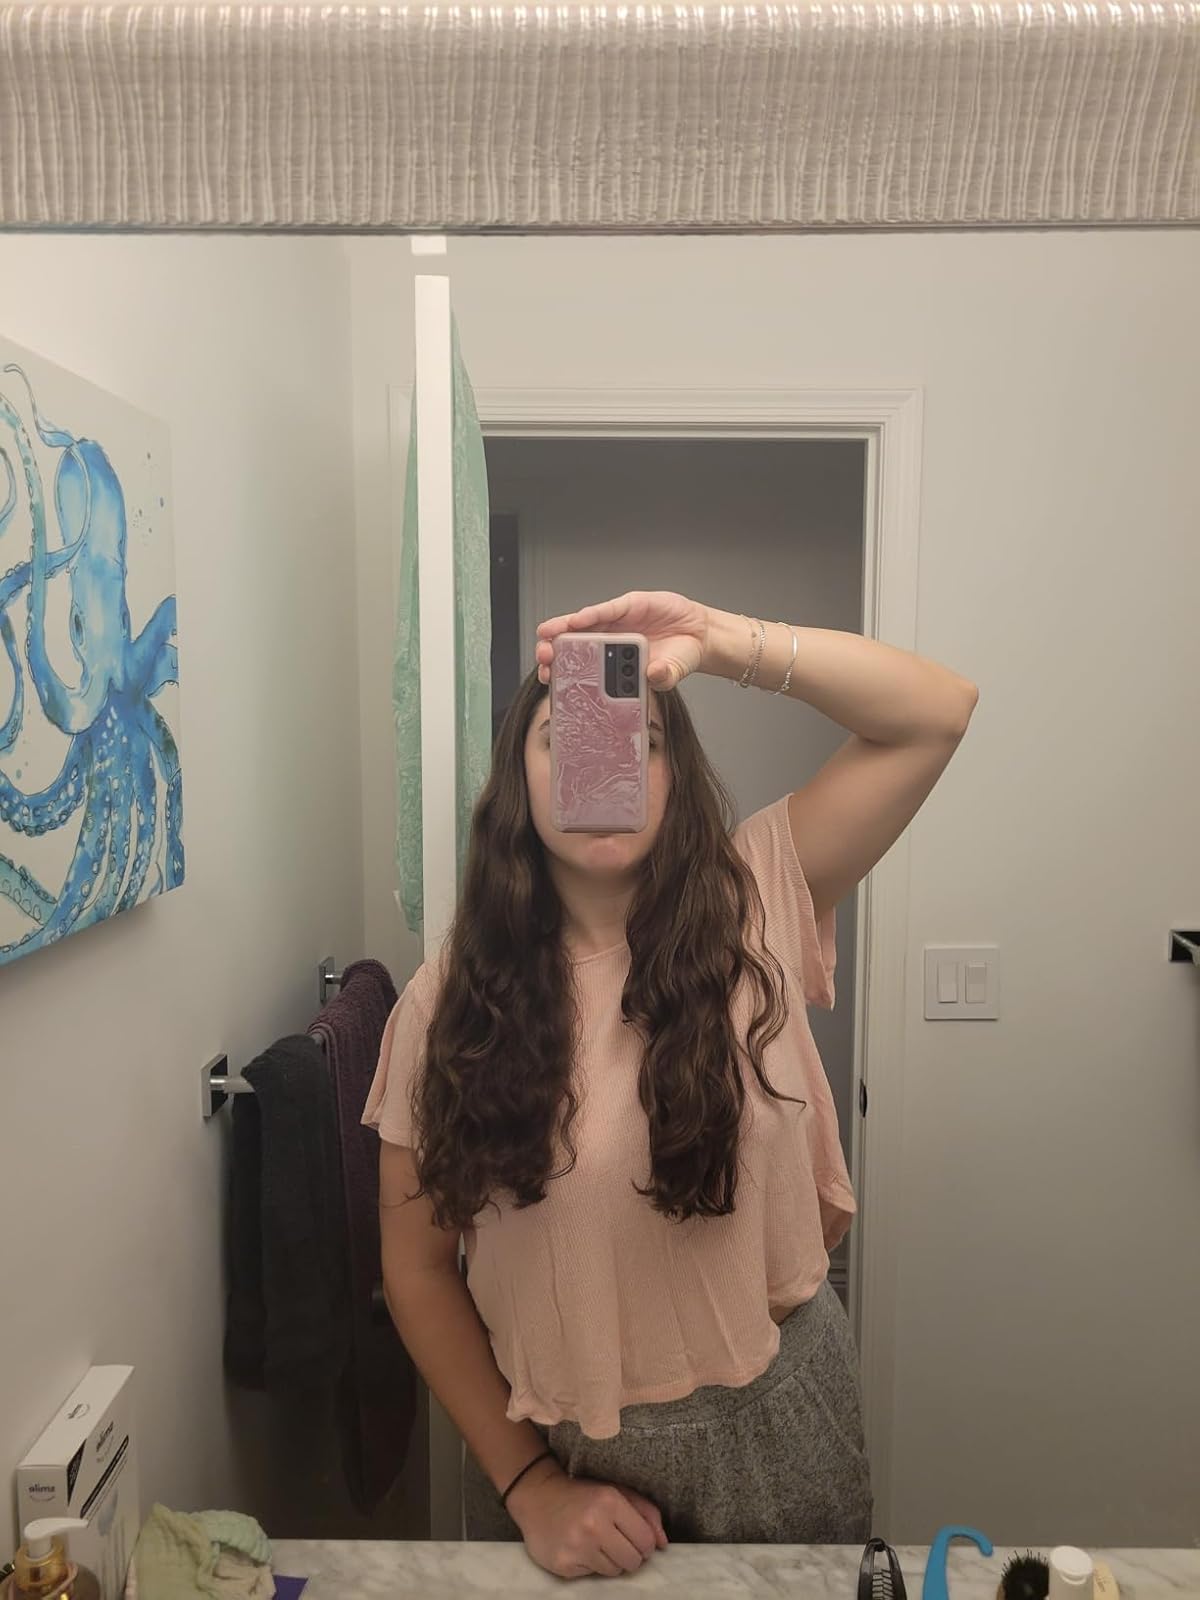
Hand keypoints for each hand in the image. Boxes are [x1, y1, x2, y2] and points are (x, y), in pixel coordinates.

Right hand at [507, 1460, 668, 1578]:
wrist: (539, 1498)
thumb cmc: (583, 1495)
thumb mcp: (616, 1491)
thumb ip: (646, 1512)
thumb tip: (663, 1543)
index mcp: (610, 1501)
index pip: (645, 1540)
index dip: (645, 1543)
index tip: (635, 1538)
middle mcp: (594, 1524)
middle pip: (633, 1561)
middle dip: (630, 1554)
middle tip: (616, 1542)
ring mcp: (577, 1546)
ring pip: (615, 1571)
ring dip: (611, 1561)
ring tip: (597, 1544)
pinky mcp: (564, 1564)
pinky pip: (593, 1575)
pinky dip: (591, 1565)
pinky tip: (581, 1548)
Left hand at [536, 591, 710, 690]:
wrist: (698, 635)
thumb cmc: (678, 657)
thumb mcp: (671, 673)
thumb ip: (662, 678)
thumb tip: (654, 676)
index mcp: (613, 664)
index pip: (581, 669)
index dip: (563, 672)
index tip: (549, 679)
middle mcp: (609, 642)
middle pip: (574, 645)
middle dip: (555, 650)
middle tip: (544, 657)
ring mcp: (617, 623)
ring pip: (583, 625)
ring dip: (563, 629)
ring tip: (547, 635)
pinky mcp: (630, 605)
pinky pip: (608, 609)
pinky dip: (593, 614)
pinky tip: (578, 620)